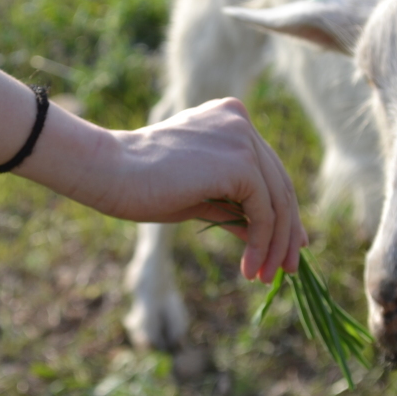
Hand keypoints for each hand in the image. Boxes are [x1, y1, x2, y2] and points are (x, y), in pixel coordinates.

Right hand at [101, 98, 306, 281]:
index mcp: (229, 118)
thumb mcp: (199, 196)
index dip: (282, 212)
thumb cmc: (140, 184)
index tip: (287, 247)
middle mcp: (240, 121)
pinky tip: (249, 268)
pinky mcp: (240, 162)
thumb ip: (234, 206)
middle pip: (279, 184)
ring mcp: (242, 138)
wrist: (109, 172)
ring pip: (277, 201)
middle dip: (286, 232)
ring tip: (264, 277)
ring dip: (275, 246)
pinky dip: (261, 244)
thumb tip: (266, 235)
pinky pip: (264, 211)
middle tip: (285, 269)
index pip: (268, 170)